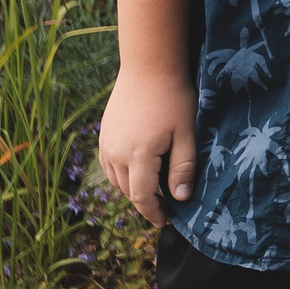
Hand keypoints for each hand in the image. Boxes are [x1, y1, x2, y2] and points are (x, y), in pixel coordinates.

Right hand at [99, 67, 197, 226]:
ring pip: (116, 181)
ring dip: (133, 189)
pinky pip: (110, 166)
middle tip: (167, 206)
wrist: (148, 67)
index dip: (154, 213)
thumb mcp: (186, 133)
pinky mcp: (103, 136)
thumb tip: (181, 198)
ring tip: (156, 190)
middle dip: (146, 203)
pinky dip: (123, 175)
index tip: (167, 221)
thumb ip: (183, 167)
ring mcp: (106, 144)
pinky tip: (141, 170)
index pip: (141, 197)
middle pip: (127, 191)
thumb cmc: (174, 97)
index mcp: (137, 155)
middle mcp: (115, 154)